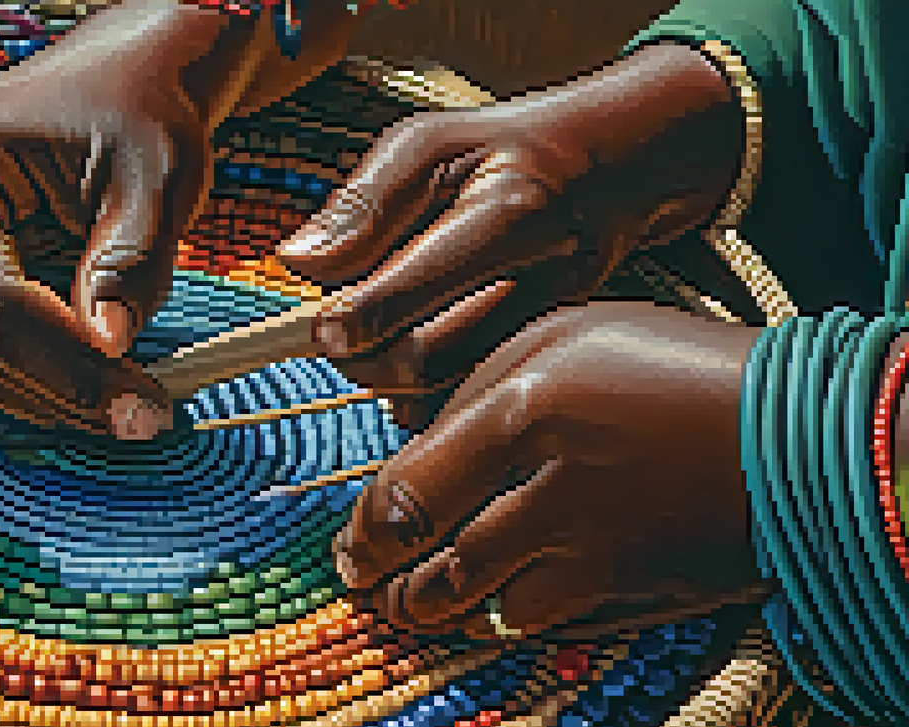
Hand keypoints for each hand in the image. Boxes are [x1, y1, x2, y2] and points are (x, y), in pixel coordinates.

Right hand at [0, 2, 268, 439]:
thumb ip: (127, 265)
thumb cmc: (142, 109)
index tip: (135, 408)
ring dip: (33, 394)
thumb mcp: (152, 179)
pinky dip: (25, 376)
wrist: (129, 77)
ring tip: (121, 410)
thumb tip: (106, 349)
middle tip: (139, 419)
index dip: (59, 364)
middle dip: (49, 386)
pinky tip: (89, 391)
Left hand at [276, 42, 743, 431]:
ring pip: (445, 391)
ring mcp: (550, 327)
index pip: (424, 279)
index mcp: (509, 211)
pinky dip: (420, 397)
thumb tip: (298, 262)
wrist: (610, 173)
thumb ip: (364, 204)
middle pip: (428, 357)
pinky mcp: (543, 358)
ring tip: (365, 338)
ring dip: (384, 380)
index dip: (361, 314)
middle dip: (361, 357)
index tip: (320, 326)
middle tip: (330, 334)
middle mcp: (541, 278)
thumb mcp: (430, 144)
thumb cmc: (503, 151)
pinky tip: (408, 356)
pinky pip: (466, 401)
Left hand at [333, 301, 770, 639]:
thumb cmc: (672, 367)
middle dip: (392, 589)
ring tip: (416, 606)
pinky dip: (505, 626)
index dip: (364, 537)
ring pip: (486, 613)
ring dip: (439, 615)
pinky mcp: (633, 596)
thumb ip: (477, 388)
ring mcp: (597, 554)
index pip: (408, 497)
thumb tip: (410, 442)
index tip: (348, 550)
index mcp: (524, 412)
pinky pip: (545, 628)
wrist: (797, 433)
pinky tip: (491, 611)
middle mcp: (552, 492)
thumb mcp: (563, 336)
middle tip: (370, 587)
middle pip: (440, 572)